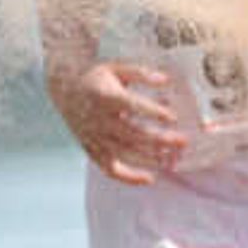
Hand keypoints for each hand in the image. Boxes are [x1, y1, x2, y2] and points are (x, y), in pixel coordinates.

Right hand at [49, 59, 189, 184]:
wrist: (64, 90)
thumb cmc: (96, 78)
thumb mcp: (115, 68)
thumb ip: (140, 73)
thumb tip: (165, 79)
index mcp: (104, 96)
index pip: (130, 105)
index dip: (152, 112)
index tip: (172, 117)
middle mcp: (98, 119)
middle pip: (131, 133)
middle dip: (159, 139)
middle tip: (183, 141)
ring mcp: (94, 137)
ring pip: (124, 152)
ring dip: (150, 157)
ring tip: (173, 158)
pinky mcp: (92, 150)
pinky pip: (109, 169)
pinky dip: (128, 177)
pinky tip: (149, 178)